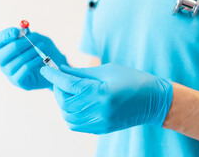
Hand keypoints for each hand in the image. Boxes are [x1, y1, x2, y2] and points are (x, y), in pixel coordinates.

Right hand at [0, 27, 67, 89]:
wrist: (55, 65)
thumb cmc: (43, 50)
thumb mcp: (37, 38)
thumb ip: (29, 34)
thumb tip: (23, 30)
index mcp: (3, 47)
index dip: (4, 36)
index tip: (16, 31)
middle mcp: (3, 61)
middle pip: (0, 55)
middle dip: (17, 46)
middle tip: (32, 40)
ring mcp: (9, 73)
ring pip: (12, 65)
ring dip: (28, 54)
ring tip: (41, 48)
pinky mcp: (19, 81)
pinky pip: (22, 72)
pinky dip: (32, 63)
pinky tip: (40, 58)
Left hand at [40, 64, 172, 133]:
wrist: (153, 101)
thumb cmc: (132, 80)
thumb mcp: (106, 70)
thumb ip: (81, 73)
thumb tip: (61, 70)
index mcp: (101, 92)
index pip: (69, 84)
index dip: (54, 75)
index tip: (45, 68)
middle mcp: (99, 110)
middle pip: (65, 103)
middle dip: (57, 89)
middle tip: (59, 79)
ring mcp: (100, 122)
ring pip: (67, 116)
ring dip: (62, 103)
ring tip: (68, 91)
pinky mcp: (101, 129)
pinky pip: (76, 125)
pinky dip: (69, 113)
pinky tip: (75, 102)